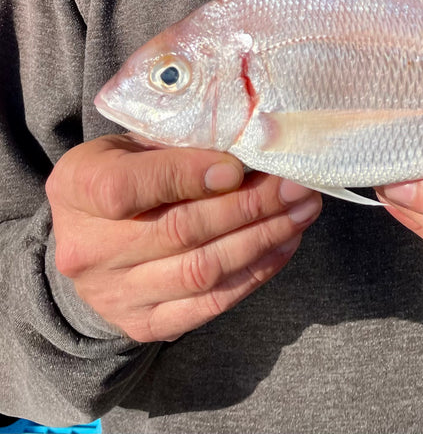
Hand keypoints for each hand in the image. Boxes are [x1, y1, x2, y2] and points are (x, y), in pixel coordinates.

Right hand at [47, 135, 321, 341]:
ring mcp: (113, 295)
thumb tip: (250, 143)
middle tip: (295, 185)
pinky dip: (254, 273)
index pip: (127, 188)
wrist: (92, 237)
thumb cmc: (126, 169)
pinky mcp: (143, 324)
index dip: (186, 176)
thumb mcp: (134, 140)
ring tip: (302, 211)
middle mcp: (87, 250)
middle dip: (248, 206)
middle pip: (178, 231)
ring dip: (261, 240)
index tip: (237, 167)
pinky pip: (208, 304)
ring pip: (200, 271)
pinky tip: (285, 244)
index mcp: (77, 188)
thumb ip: (179, 141)